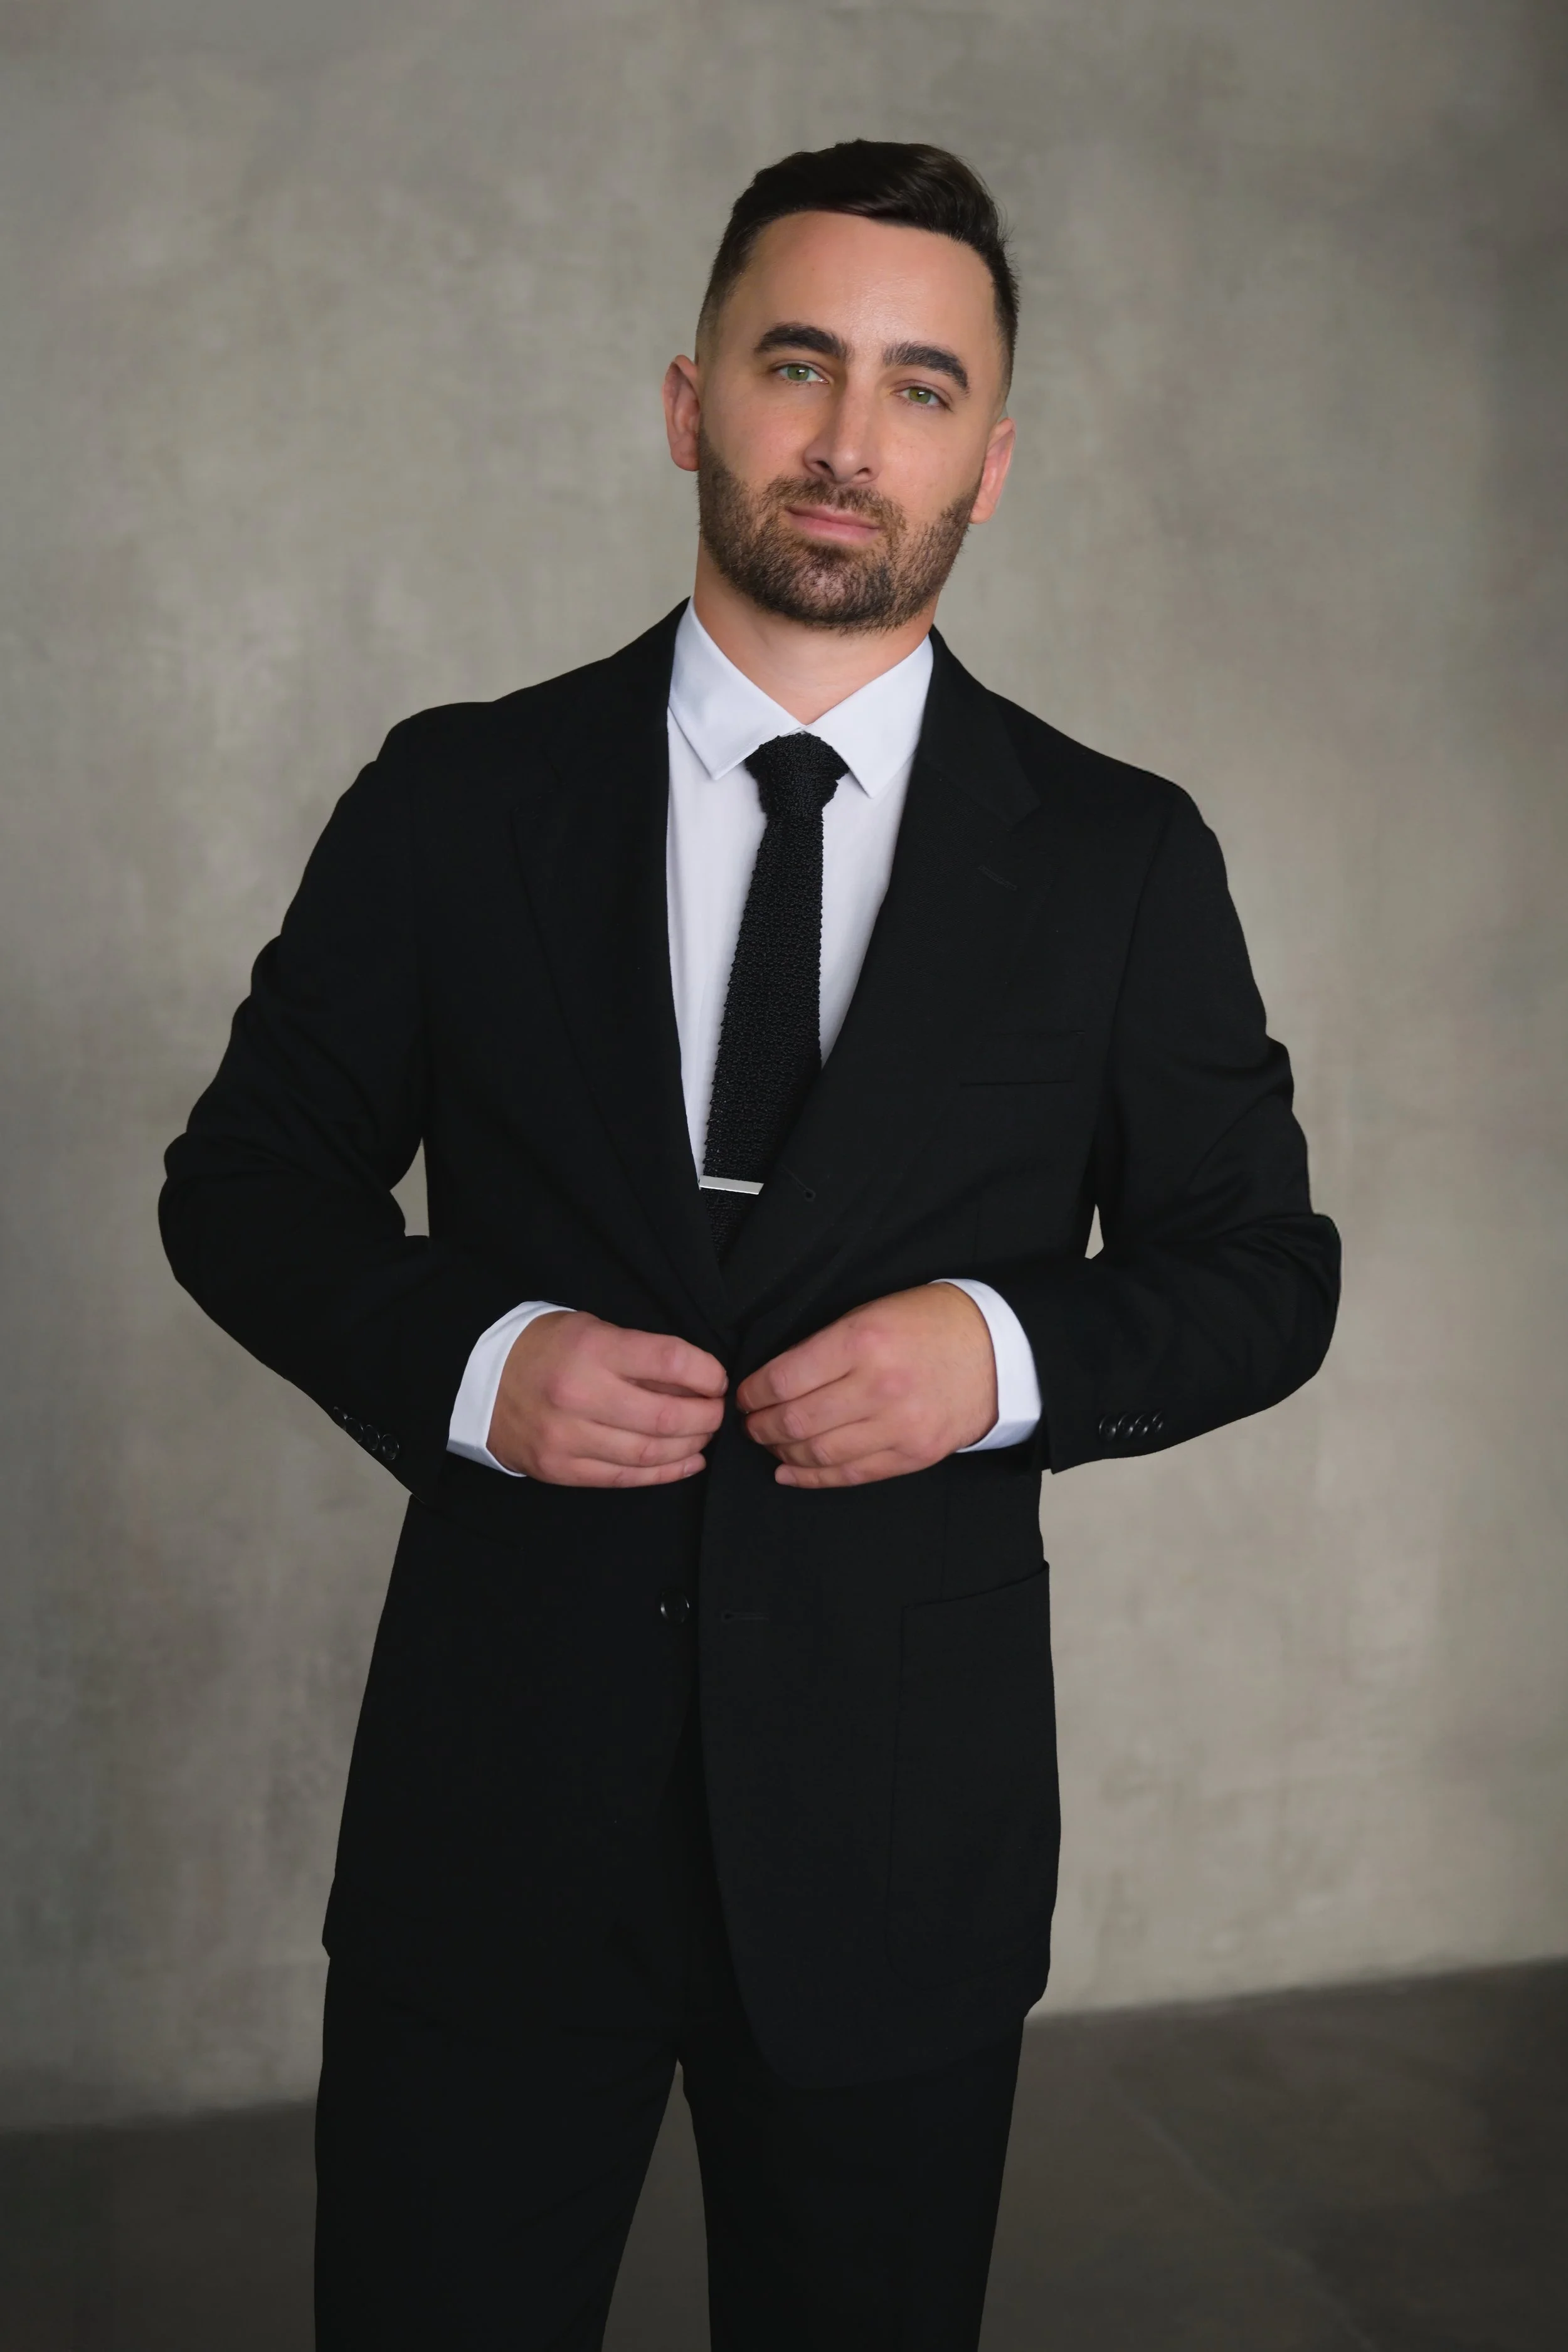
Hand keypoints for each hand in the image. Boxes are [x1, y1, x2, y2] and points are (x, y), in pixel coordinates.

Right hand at [487, 1311, 727, 1485]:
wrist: (478, 1380)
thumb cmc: (545, 1348)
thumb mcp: (593, 1330)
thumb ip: (640, 1355)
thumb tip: (696, 1380)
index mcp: (591, 1349)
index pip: (669, 1360)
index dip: (705, 1372)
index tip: (716, 1379)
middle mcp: (580, 1395)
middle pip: (665, 1416)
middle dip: (705, 1417)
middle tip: (717, 1412)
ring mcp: (568, 1437)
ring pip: (649, 1453)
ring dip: (689, 1447)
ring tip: (703, 1436)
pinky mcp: (561, 1469)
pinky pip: (624, 1478)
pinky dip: (664, 1473)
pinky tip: (686, 1462)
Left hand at [735, 1284, 997, 1488]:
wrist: (999, 1350)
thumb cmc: (930, 1323)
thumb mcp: (872, 1312)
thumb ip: (826, 1345)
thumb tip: (774, 1379)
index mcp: (863, 1341)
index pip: (785, 1378)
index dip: (752, 1392)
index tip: (743, 1395)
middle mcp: (879, 1387)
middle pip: (796, 1420)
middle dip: (760, 1426)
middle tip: (748, 1423)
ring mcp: (899, 1426)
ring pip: (819, 1453)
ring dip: (783, 1452)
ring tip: (769, 1442)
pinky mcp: (914, 1455)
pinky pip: (852, 1475)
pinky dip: (813, 1478)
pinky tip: (789, 1472)